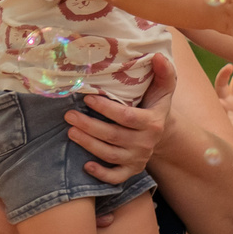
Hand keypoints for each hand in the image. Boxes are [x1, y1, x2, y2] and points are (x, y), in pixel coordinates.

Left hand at [66, 50, 173, 182]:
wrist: (162, 132)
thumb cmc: (154, 105)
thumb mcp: (163, 89)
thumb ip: (163, 72)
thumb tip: (157, 55)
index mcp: (152, 122)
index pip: (127, 117)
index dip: (106, 109)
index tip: (88, 98)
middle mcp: (146, 143)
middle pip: (114, 136)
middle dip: (89, 126)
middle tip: (68, 115)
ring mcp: (138, 158)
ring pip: (110, 155)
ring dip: (88, 144)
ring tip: (70, 131)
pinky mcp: (131, 170)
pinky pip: (116, 177)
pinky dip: (101, 174)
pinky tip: (85, 165)